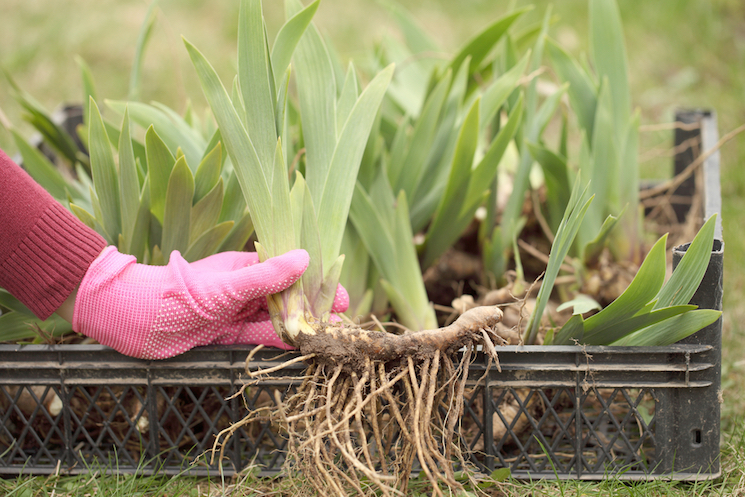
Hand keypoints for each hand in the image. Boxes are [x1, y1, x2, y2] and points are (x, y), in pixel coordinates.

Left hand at [72, 247, 347, 358]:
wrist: (130, 319)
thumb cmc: (175, 293)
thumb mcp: (225, 286)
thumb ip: (265, 276)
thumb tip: (304, 257)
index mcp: (246, 266)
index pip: (290, 272)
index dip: (317, 284)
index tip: (343, 298)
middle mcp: (245, 287)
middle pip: (287, 297)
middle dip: (314, 308)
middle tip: (342, 324)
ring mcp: (237, 311)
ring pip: (277, 319)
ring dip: (301, 327)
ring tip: (328, 337)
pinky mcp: (228, 334)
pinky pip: (260, 336)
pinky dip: (280, 341)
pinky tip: (301, 346)